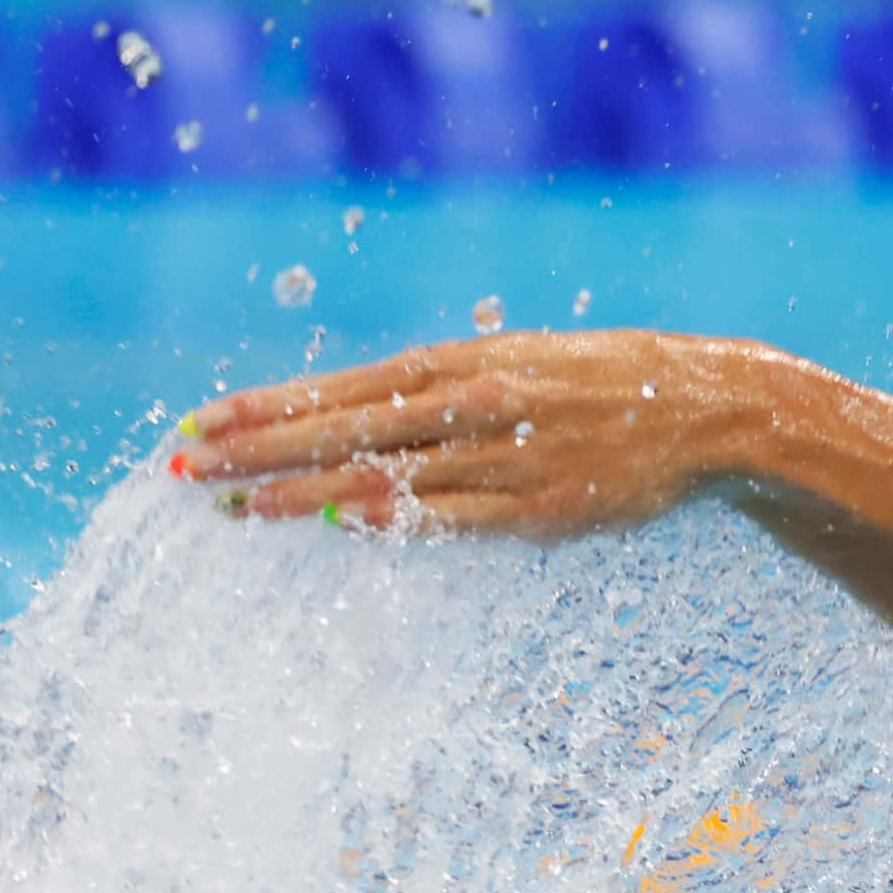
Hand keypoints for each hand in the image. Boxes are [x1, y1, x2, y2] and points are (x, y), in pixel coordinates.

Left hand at [174, 330, 770, 539]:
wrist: (702, 409)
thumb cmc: (599, 387)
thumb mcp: (515, 365)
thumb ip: (441, 395)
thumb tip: (362, 422)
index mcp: (460, 365)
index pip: (339, 388)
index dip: (267, 406)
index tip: (200, 421)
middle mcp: (472, 404)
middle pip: (345, 428)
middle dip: (262, 448)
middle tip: (190, 467)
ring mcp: (506, 457)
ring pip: (387, 475)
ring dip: (306, 492)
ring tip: (241, 507)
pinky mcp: (542, 508)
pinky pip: (454, 518)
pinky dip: (397, 522)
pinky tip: (343, 527)